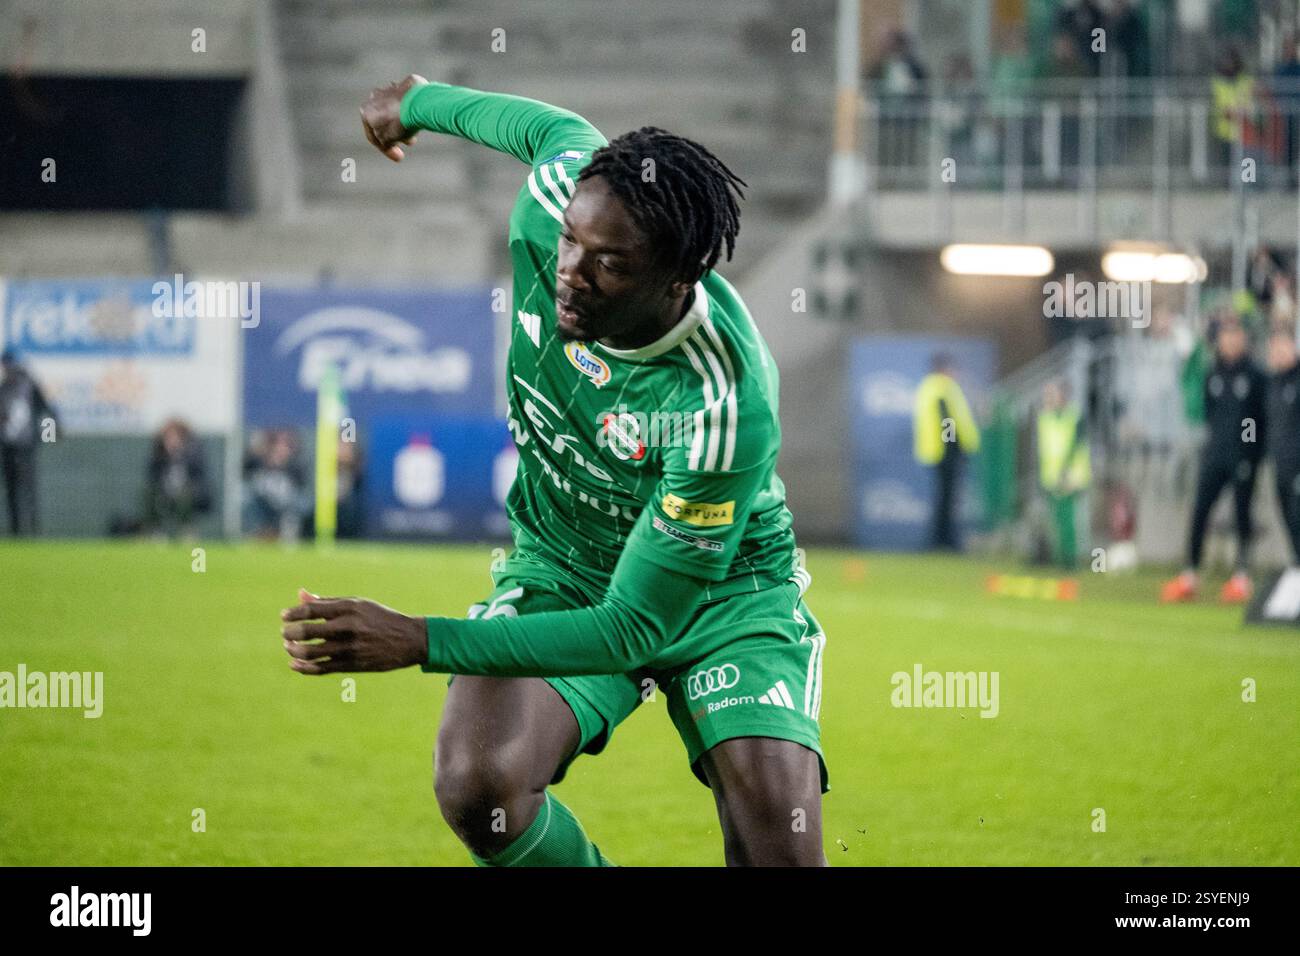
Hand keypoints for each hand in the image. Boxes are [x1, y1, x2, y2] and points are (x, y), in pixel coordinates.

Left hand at [280, 588, 426, 673]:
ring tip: (289, 647)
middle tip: (285, 633)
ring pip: (311, 652)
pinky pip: (321, 668)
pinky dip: (304, 667)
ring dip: (293, 650)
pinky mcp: (353, 664)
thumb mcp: (357, 604)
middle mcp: (349, 627)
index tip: (284, 616)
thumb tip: (300, 595)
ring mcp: (350, 647)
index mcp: (349, 608)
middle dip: (290, 633)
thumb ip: (328, 602)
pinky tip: (294, 664)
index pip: (312, 610)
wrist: (409, 639)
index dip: (293, 613)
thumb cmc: (379, 618)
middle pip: (307, 631)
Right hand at [360, 73, 427, 161]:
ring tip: (415, 134)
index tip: (399, 157)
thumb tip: (387, 142)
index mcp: (366, 111)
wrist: (417, 103)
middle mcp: (374, 97)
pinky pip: (407, 102)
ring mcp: (390, 89)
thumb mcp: (387, 140)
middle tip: (408, 143)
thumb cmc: (400, 122)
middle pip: (385, 121)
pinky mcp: (406, 85)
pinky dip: (411, 111)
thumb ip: (384, 142)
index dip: (385, 149)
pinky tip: (419, 119)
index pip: (372, 135)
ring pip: (396, 111)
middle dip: (396, 135)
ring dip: (405, 124)